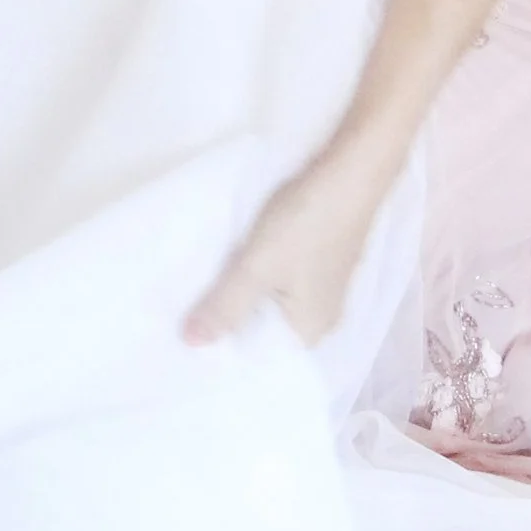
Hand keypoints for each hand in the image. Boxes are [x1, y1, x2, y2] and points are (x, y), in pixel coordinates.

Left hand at [183, 135, 392, 348]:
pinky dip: (254, 276)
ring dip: (239, 295)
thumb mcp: (258, 266)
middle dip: (229, 322)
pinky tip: (229, 266)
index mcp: (310, 332)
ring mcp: (320, 288)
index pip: (261, 357)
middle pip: (265, 330)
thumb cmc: (305, 225)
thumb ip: (225, 305)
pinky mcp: (316, 261)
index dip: (225, 351)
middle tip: (181, 320)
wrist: (348, 172)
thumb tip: (191, 344)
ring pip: (269, 303)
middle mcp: (320, 319)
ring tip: (196, 295)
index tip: (186, 346)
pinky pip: (278, 281)